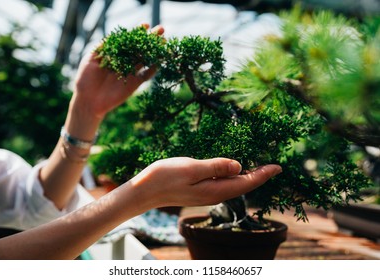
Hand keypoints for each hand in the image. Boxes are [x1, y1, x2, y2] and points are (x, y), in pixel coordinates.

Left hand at [65, 25, 164, 138]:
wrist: (88, 100)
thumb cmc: (85, 80)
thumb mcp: (90, 59)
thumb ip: (102, 47)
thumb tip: (114, 35)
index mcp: (114, 54)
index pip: (127, 41)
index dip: (136, 33)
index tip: (145, 25)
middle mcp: (124, 62)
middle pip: (139, 48)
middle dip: (150, 39)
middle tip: (161, 30)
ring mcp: (130, 72)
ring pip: (145, 59)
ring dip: (154, 51)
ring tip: (163, 43)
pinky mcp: (134, 84)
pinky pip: (146, 75)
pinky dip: (153, 69)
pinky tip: (159, 62)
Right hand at [130, 157, 281, 207]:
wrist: (145, 191)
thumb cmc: (166, 177)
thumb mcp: (192, 168)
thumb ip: (216, 167)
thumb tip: (240, 165)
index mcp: (215, 190)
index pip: (246, 182)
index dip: (263, 174)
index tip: (278, 166)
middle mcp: (214, 194)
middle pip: (243, 185)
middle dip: (259, 175)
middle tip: (273, 165)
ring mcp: (207, 193)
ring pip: (234, 184)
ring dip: (248, 175)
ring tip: (259, 166)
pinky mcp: (200, 189)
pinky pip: (224, 182)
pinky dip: (234, 175)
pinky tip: (234, 168)